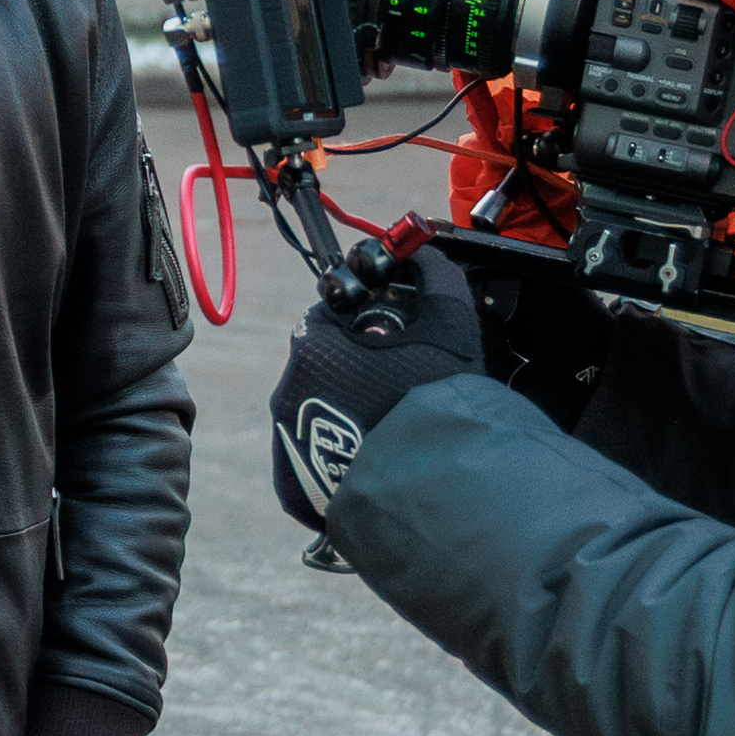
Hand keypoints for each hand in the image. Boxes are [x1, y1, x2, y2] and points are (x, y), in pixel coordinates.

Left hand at [268, 251, 487, 532]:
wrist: (431, 482)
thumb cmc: (436, 397)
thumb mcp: (449, 320)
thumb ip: (436, 274)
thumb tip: (423, 252)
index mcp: (313, 345)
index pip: (335, 319)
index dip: (371, 325)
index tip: (396, 340)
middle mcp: (287, 388)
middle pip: (325, 367)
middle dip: (358, 370)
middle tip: (399, 385)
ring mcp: (285, 438)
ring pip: (319, 412)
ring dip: (348, 412)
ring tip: (391, 426)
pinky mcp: (291, 482)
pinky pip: (314, 458)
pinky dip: (340, 455)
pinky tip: (374, 457)